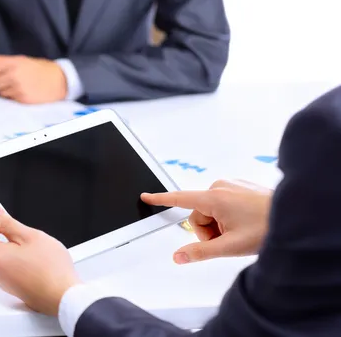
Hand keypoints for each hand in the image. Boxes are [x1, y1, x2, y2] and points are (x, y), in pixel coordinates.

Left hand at [0, 55, 66, 103]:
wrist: (59, 81)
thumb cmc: (39, 69)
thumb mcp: (21, 60)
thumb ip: (0, 62)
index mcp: (14, 62)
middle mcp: (14, 74)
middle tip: (7, 81)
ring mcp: (18, 88)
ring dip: (5, 91)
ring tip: (17, 86)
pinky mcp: (22, 99)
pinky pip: (9, 99)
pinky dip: (13, 97)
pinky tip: (23, 92)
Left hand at [0, 204, 80, 315]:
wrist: (63, 296)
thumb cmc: (51, 269)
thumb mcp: (30, 236)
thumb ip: (7, 222)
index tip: (6, 222)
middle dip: (7, 239)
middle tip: (27, 239)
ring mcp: (4, 283)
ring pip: (3, 259)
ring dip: (15, 253)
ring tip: (36, 254)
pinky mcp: (14, 290)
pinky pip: (10, 271)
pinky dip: (20, 265)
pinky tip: (37, 265)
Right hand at [142, 179, 272, 263]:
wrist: (296, 216)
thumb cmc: (268, 228)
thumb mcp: (230, 246)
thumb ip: (200, 252)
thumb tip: (177, 257)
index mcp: (214, 197)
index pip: (179, 198)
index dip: (160, 199)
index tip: (146, 196)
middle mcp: (220, 186)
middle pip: (198, 215)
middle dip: (208, 231)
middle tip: (228, 241)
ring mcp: (231, 185)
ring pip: (210, 211)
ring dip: (219, 225)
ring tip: (241, 232)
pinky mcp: (239, 187)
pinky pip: (222, 205)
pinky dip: (228, 217)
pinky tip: (245, 223)